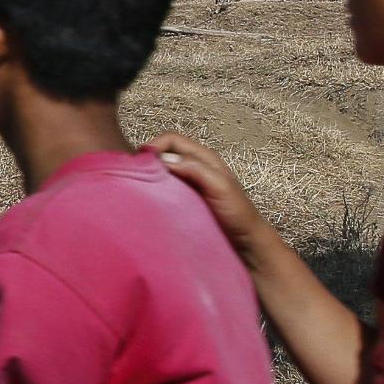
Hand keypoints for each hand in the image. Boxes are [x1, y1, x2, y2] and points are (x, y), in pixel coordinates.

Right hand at [141, 132, 270, 263]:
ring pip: (162, 172)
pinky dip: (155, 191)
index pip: (171, 140)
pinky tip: (150, 202)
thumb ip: (197, 170)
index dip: (155, 146)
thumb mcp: (220, 187)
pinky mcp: (184, 201)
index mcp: (204, 158)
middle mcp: (194, 167)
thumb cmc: (238, 214)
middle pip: (164, 153)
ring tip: (140, 190)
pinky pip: (164, 189)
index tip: (141, 164)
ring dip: (151, 177)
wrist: (246, 243)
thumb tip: (165, 160)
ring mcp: (189, 184)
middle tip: (137, 177)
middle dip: (149, 161)